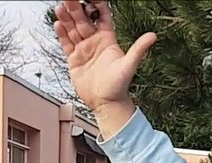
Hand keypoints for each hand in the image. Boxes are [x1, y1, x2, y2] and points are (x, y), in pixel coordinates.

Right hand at [53, 1, 155, 127]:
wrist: (106, 103)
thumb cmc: (119, 85)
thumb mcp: (129, 65)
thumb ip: (139, 49)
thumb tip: (153, 36)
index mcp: (107, 39)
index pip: (101, 16)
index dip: (96, 5)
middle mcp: (94, 41)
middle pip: (83, 20)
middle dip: (76, 9)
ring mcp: (83, 49)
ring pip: (73, 29)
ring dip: (67, 19)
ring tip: (60, 7)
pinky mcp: (74, 59)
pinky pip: (66, 43)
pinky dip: (62, 34)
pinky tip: (58, 24)